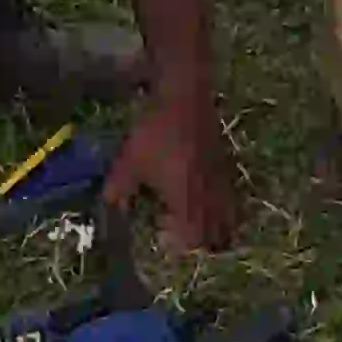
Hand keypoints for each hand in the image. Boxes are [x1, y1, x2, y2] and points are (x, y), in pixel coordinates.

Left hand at [104, 88, 240, 254]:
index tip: (162, 231)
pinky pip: (230, 196)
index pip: (194, 240)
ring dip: (215, 224)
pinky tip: (204, 194)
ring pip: (229, 216)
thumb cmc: (156, 133)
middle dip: (202, 240)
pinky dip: (222, 204)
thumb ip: (119, 188)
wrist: (185, 97)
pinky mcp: (226, 165)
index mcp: (187, 202)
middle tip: (180, 229)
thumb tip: (111, 204)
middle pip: (217, 234)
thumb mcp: (130, 162)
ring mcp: (222, 182)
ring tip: (195, 217)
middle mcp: (210, 198)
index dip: (180, 244)